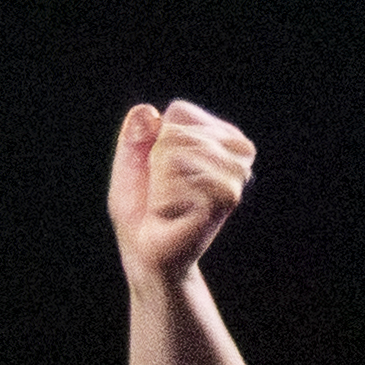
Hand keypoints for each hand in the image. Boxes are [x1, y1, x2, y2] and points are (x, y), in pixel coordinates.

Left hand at [115, 97, 259, 286]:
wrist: (146, 254)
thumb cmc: (141, 211)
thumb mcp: (129, 169)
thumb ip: (134, 139)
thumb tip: (144, 110)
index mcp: (217, 135)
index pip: (179, 112)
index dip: (155, 142)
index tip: (158, 170)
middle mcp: (235, 149)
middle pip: (178, 132)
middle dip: (156, 164)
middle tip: (161, 192)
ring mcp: (235, 173)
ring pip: (182, 152)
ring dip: (160, 183)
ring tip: (168, 202)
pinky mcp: (228, 197)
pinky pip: (187, 178)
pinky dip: (167, 197)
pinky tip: (173, 212)